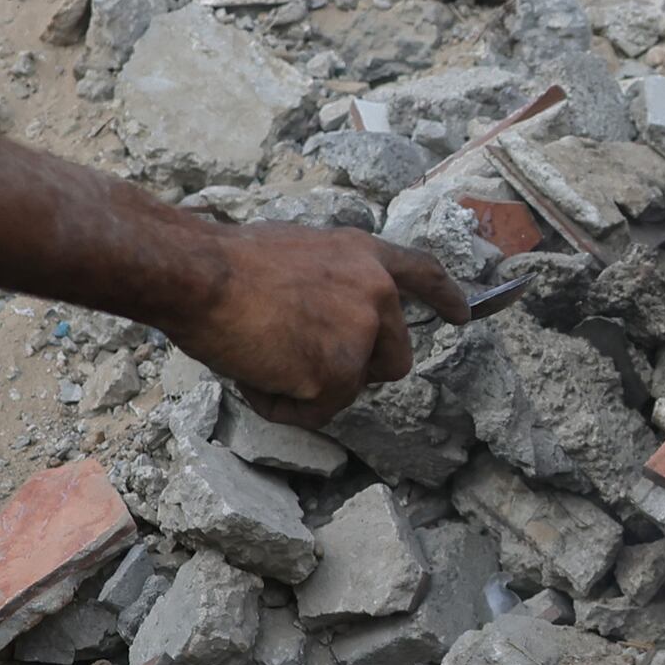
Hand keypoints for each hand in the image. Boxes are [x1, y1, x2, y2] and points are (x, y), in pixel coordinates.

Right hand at [172, 226, 470, 425]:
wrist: (201, 275)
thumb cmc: (227, 262)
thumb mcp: (297, 250)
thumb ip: (329, 280)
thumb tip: (322, 313)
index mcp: (365, 256)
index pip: (423, 273)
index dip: (446, 297)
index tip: (463, 315)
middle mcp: (378, 292)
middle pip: (393, 359)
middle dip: (355, 370)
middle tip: (302, 361)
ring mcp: (362, 334)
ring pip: (349, 390)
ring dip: (309, 388)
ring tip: (261, 354)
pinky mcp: (339, 374)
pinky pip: (314, 413)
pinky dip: (281, 406)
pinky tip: (254, 373)